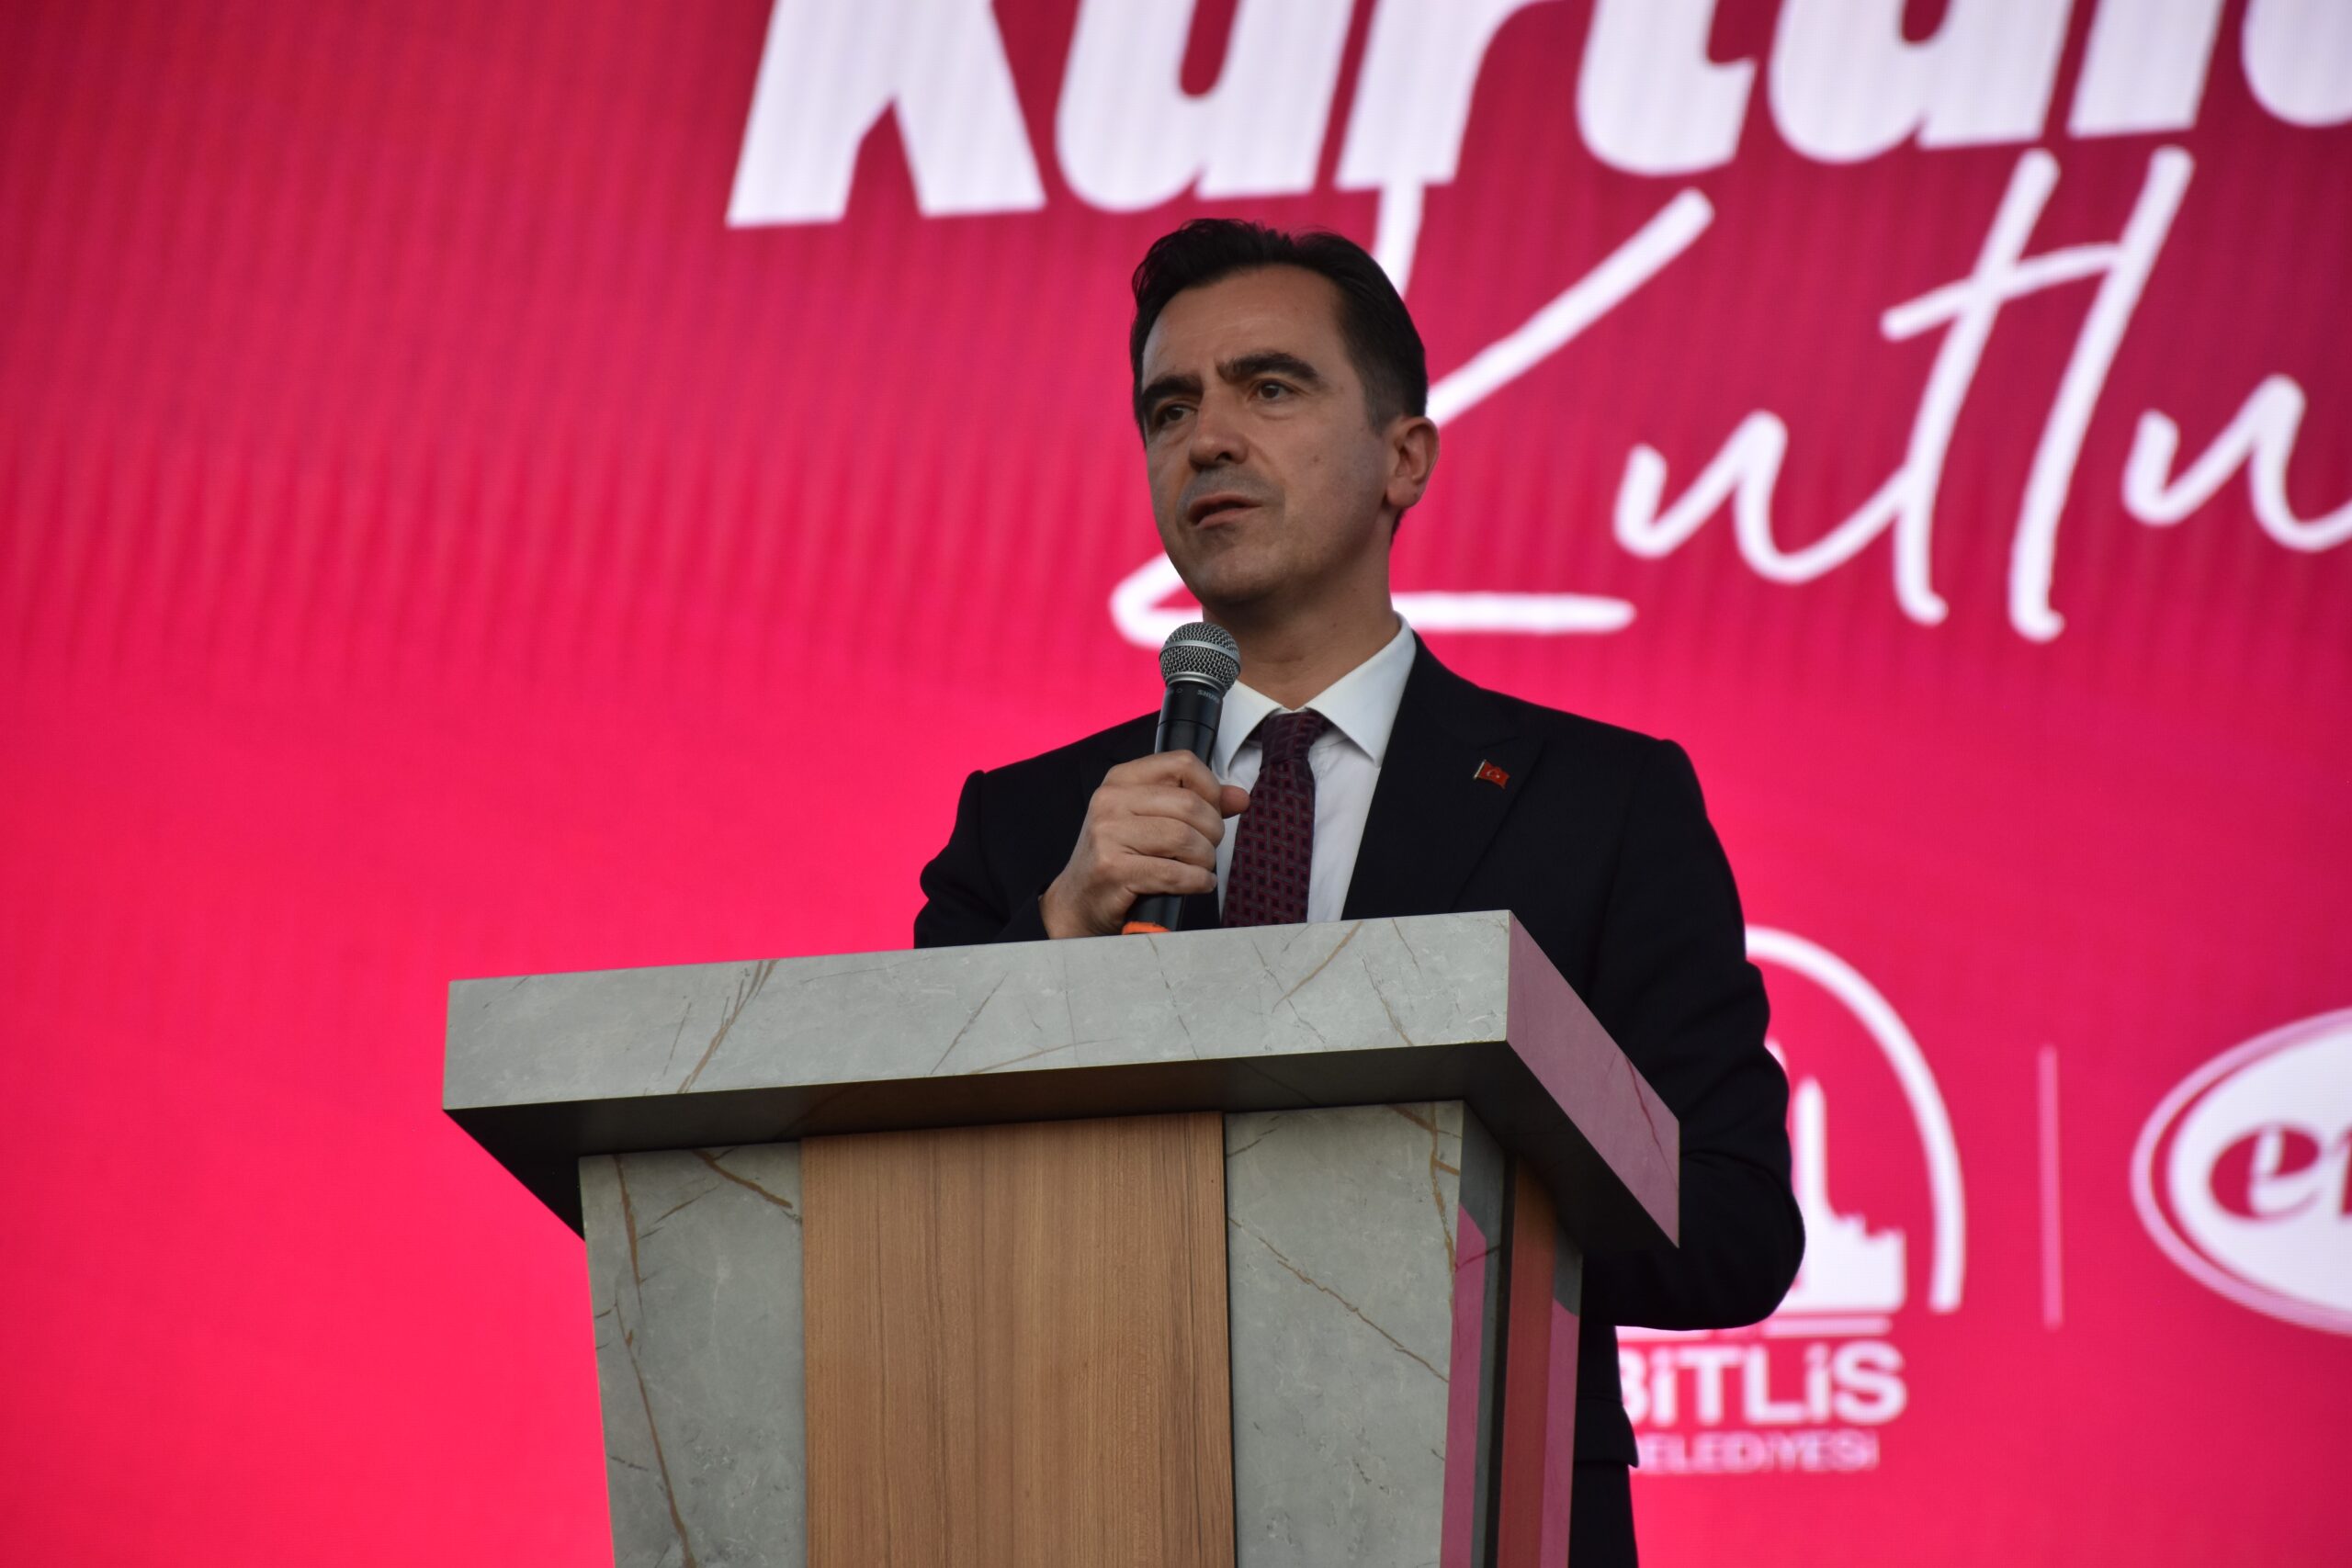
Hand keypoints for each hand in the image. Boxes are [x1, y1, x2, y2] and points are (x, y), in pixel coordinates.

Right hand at [1039, 752, 1249, 937]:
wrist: (1079, 901)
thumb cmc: (1120, 859)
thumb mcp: (1153, 821)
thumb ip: (1198, 804)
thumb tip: (1240, 797)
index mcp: (1122, 779)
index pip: (1182, 763)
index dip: (1211, 788)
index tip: (1213, 811)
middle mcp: (1111, 800)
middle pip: (1189, 804)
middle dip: (1212, 832)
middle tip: (1207, 849)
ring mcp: (1108, 833)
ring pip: (1184, 838)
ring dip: (1204, 860)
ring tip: (1199, 868)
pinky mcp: (1112, 868)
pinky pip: (1174, 872)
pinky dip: (1196, 881)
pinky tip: (1196, 883)